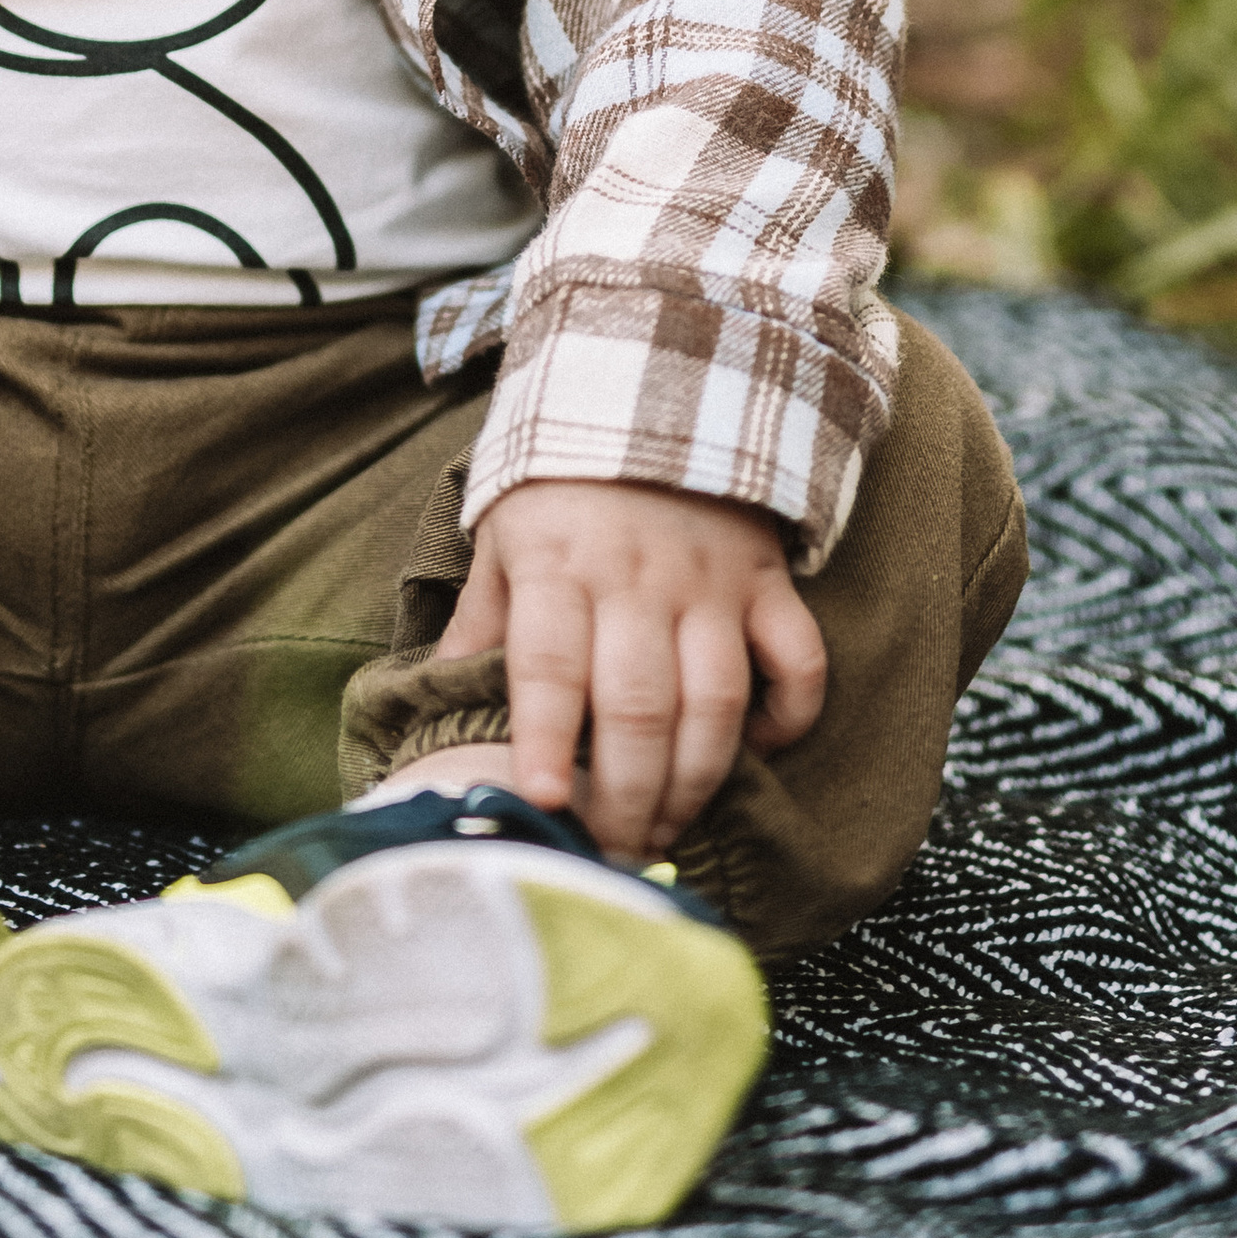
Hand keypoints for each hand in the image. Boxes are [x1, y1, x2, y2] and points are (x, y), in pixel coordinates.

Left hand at [436, 478, 824, 861]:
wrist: (653, 384)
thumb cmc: (560, 479)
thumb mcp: (501, 534)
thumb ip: (480, 619)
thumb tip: (439, 696)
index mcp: (557, 565)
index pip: (550, 664)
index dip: (547, 737)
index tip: (542, 801)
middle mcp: (636, 578)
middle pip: (637, 705)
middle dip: (625, 796)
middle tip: (612, 854)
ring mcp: (709, 583)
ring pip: (715, 702)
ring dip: (693, 782)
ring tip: (666, 832)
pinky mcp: (766, 582)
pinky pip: (796, 660)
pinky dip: (789, 716)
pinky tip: (760, 754)